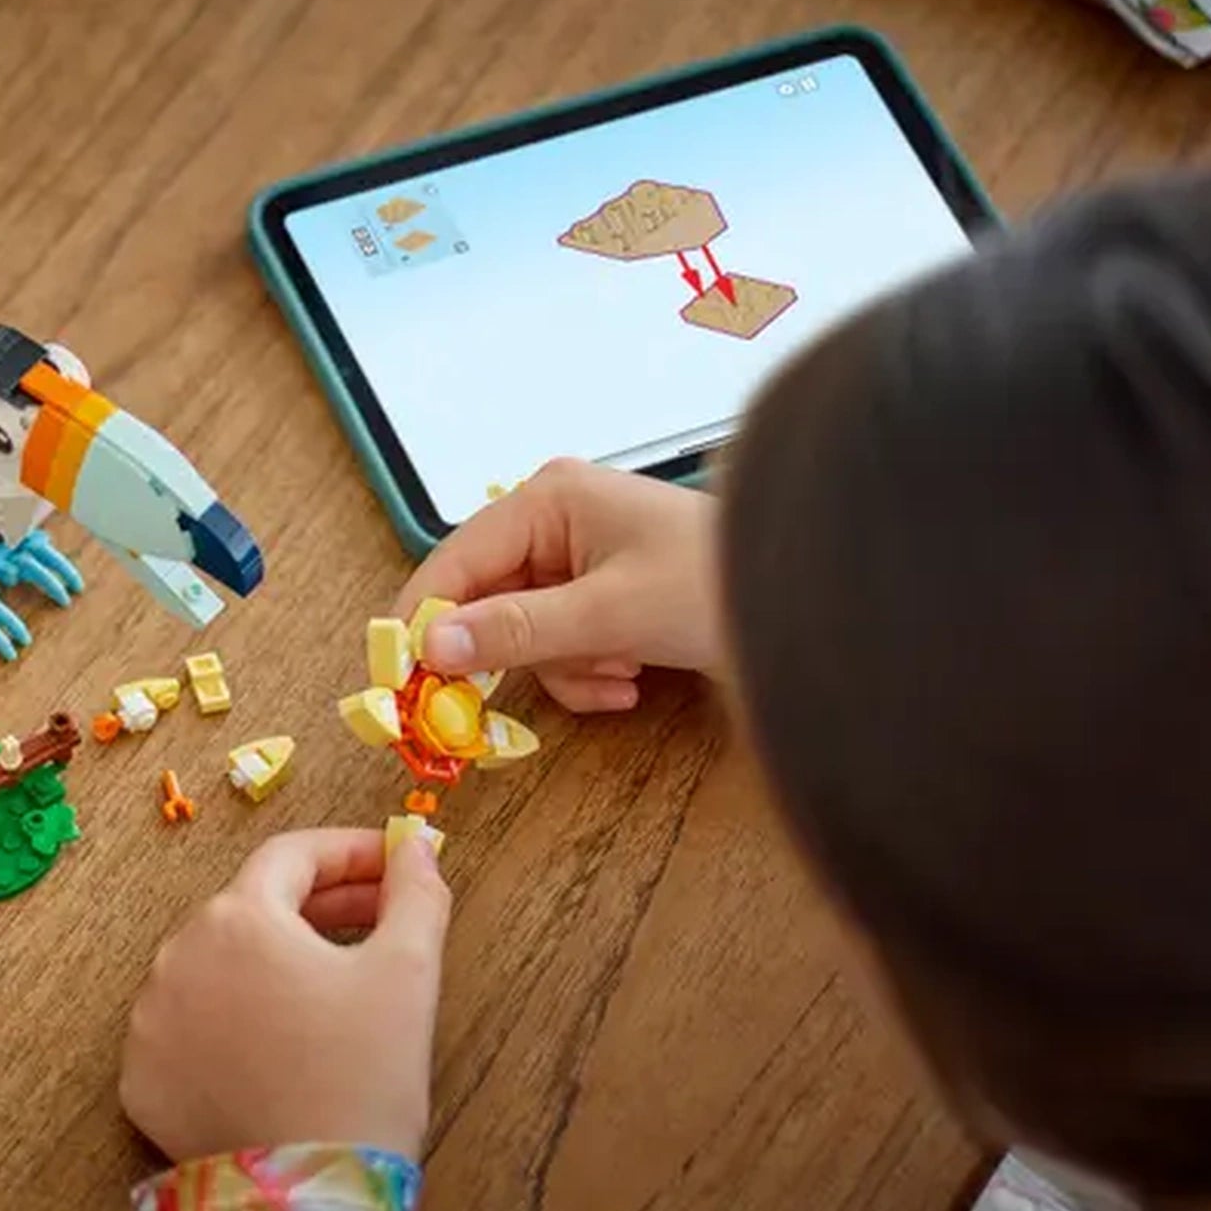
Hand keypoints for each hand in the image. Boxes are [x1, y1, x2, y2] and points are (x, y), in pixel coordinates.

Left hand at [120, 828, 449, 1161]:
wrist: (306, 1202)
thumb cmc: (362, 1080)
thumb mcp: (407, 975)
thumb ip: (415, 894)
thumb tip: (417, 848)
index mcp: (237, 919)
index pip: (293, 856)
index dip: (351, 851)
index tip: (396, 862)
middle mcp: (176, 957)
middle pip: (252, 909)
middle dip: (320, 906)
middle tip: (381, 919)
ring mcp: (148, 1023)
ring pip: (217, 968)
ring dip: (272, 964)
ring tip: (332, 986)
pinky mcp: (141, 1082)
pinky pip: (191, 1030)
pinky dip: (232, 1023)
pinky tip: (280, 1042)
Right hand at [396, 458, 724, 710]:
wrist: (808, 603)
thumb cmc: (717, 584)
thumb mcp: (609, 614)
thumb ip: (517, 630)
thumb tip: (434, 648)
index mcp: (549, 499)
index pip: (453, 562)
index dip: (424, 622)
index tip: (402, 679)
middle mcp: (556, 521)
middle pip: (485, 601)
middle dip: (515, 652)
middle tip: (485, 710)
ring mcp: (580, 560)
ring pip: (523, 634)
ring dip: (563, 668)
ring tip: (617, 672)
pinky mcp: (604, 597)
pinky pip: (560, 646)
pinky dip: (588, 671)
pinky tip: (633, 677)